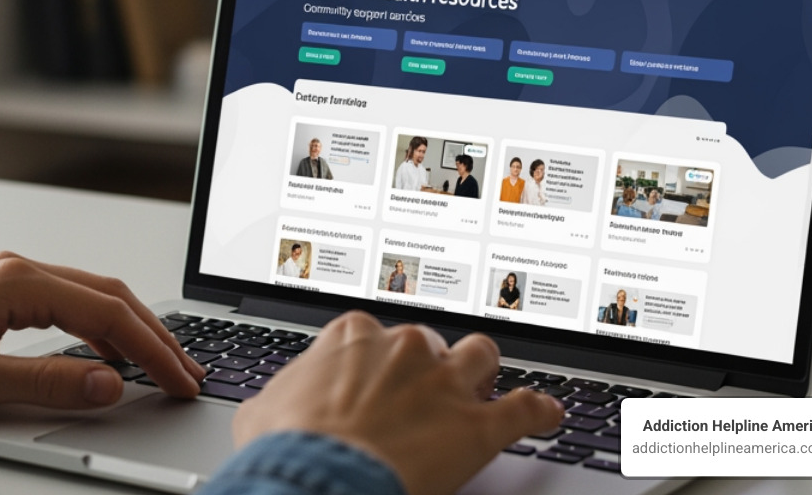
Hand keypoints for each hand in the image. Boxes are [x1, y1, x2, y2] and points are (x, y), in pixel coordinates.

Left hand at [0, 251, 204, 410]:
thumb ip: (42, 382)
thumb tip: (106, 383)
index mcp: (15, 280)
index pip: (106, 312)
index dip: (152, 349)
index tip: (181, 380)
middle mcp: (15, 267)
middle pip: (108, 294)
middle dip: (154, 334)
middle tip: (189, 374)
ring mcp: (5, 275)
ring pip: (89, 294)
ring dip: (129, 328)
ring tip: (160, 365)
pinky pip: (64, 300)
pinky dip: (97, 325)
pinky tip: (106, 352)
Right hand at [232, 312, 563, 494]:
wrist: (319, 477)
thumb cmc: (288, 445)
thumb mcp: (264, 409)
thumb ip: (286, 393)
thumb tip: (278, 405)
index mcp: (355, 335)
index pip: (378, 334)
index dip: (381, 360)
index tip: (380, 378)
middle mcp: (406, 347)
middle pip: (435, 343)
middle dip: (432, 367)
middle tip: (422, 399)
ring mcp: (446, 383)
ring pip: (483, 357)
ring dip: (483, 374)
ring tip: (481, 391)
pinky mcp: (478, 426)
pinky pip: (527, 409)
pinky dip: (541, 412)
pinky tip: (547, 416)